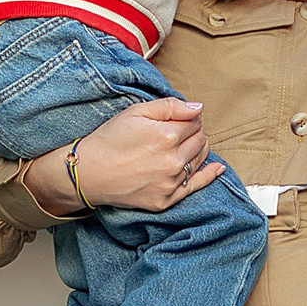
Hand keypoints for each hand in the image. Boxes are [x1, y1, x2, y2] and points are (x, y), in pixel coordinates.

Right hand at [22, 98, 224, 215]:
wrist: (89, 173)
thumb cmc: (110, 139)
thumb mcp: (136, 112)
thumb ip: (171, 106)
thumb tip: (199, 108)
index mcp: (168, 135)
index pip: (195, 121)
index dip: (189, 117)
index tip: (179, 117)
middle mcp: (174, 160)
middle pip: (201, 140)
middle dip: (194, 132)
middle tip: (179, 131)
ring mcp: (171, 182)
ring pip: (200, 159)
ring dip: (198, 149)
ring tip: (183, 145)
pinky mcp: (166, 199)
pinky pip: (196, 186)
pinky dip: (209, 175)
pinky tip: (217, 168)